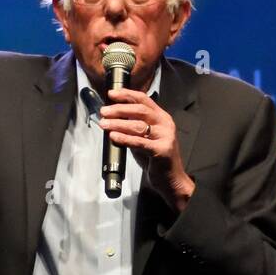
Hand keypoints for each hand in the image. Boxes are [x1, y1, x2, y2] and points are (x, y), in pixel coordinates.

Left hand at [99, 87, 194, 213]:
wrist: (171, 180)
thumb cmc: (156, 160)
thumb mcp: (144, 139)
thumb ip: (133, 128)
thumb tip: (113, 118)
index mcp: (162, 117)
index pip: (144, 100)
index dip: (126, 94)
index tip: (111, 94)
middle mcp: (165, 124)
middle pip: (140, 110)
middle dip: (119, 109)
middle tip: (104, 111)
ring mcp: (165, 136)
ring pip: (138, 125)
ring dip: (118, 123)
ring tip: (104, 124)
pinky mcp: (162, 150)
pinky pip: (139, 142)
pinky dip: (125, 138)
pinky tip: (114, 136)